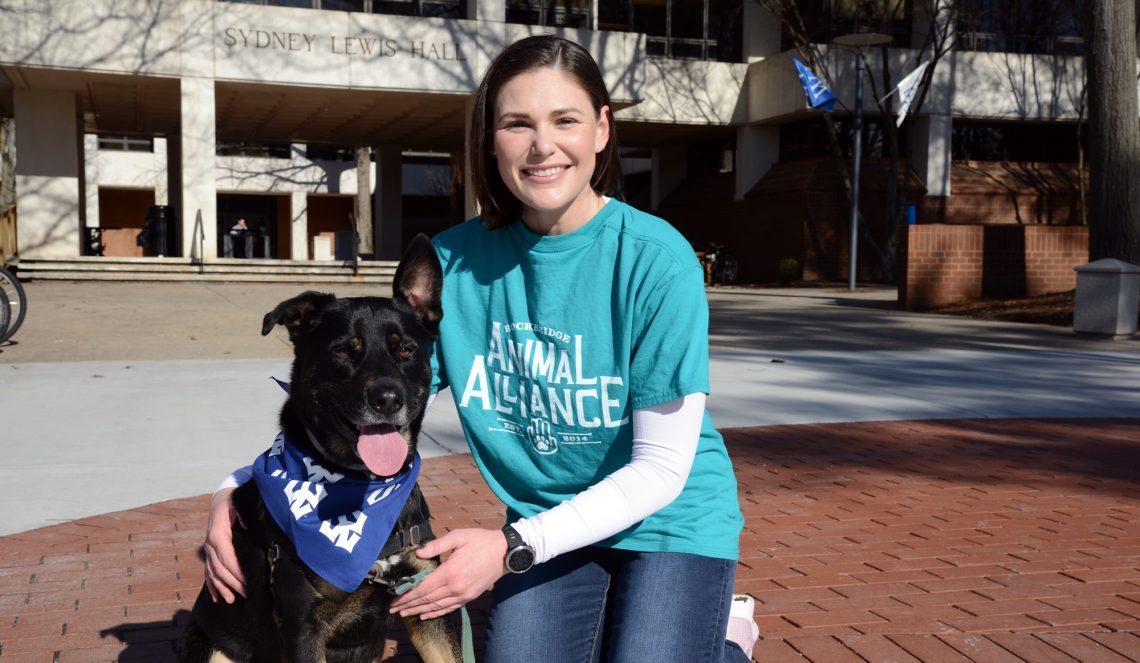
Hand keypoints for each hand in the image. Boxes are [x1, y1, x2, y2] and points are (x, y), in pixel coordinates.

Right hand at [203, 488, 246, 602]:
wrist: (223, 497)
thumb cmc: (235, 501)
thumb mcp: (241, 505)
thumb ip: (248, 519)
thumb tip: (262, 535)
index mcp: (218, 534)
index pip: (227, 557)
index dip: (236, 572)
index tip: (247, 582)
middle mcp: (210, 543)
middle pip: (220, 568)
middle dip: (232, 583)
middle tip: (246, 594)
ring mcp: (208, 548)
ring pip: (213, 572)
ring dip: (221, 587)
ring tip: (231, 600)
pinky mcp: (210, 551)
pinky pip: (208, 570)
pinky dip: (212, 584)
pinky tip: (216, 597)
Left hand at [388, 528, 508, 619]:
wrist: (504, 552)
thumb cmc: (480, 541)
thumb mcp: (458, 536)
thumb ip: (436, 545)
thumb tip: (418, 552)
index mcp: (449, 572)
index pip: (423, 588)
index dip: (407, 596)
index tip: (394, 600)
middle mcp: (455, 587)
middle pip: (427, 600)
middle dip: (408, 606)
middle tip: (393, 610)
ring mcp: (463, 594)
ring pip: (436, 607)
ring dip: (419, 611)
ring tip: (405, 614)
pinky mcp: (469, 597)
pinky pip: (449, 608)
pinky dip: (435, 613)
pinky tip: (425, 615)